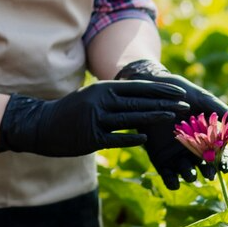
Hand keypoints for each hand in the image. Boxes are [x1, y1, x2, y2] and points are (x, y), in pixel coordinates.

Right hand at [0, 80, 189, 157]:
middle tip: (185, 105)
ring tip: (174, 119)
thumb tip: (138, 99)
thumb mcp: (90, 97)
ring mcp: (96, 118)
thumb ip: (112, 98)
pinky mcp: (91, 137)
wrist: (41, 125)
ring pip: (131, 118)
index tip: (179, 92)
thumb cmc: (70, 112)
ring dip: (154, 117)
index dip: (160, 90)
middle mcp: (100, 100)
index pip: (137, 87)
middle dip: (164, 102)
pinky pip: (116, 137)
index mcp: (102, 88)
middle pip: (138, 101)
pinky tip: (147, 139)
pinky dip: (132, 138)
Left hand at [116, 59, 227, 189]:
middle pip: (205, 166)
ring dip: (191, 176)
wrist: (155, 88)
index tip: (224, 166)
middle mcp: (194, 150)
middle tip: (209, 173)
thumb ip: (225, 113)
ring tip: (191, 173)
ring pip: (188, 173)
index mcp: (208, 139)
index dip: (224, 161)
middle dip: (208, 171)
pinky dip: (171, 181)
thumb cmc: (183, 92)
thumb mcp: (204, 100)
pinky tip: (174, 180)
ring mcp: (177, 155)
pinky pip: (168, 176)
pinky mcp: (160, 159)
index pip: (221, 155)